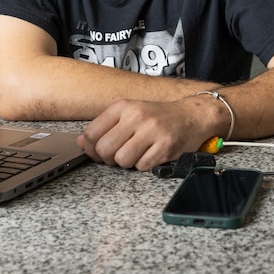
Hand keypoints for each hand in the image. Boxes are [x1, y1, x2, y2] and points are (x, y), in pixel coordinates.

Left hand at [76, 97, 211, 170]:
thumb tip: (81, 142)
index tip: (98, 151)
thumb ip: (104, 126)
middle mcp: (136, 116)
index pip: (92, 133)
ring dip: (127, 163)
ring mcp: (152, 132)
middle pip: (104, 149)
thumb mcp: (129, 113)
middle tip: (118, 154)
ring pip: (122, 160)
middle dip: (108, 158)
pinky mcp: (165, 147)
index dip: (91, 148)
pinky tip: (150, 155)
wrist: (192, 115)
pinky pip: (141, 167)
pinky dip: (143, 165)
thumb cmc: (157, 116)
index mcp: (123, 106)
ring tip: (136, 154)